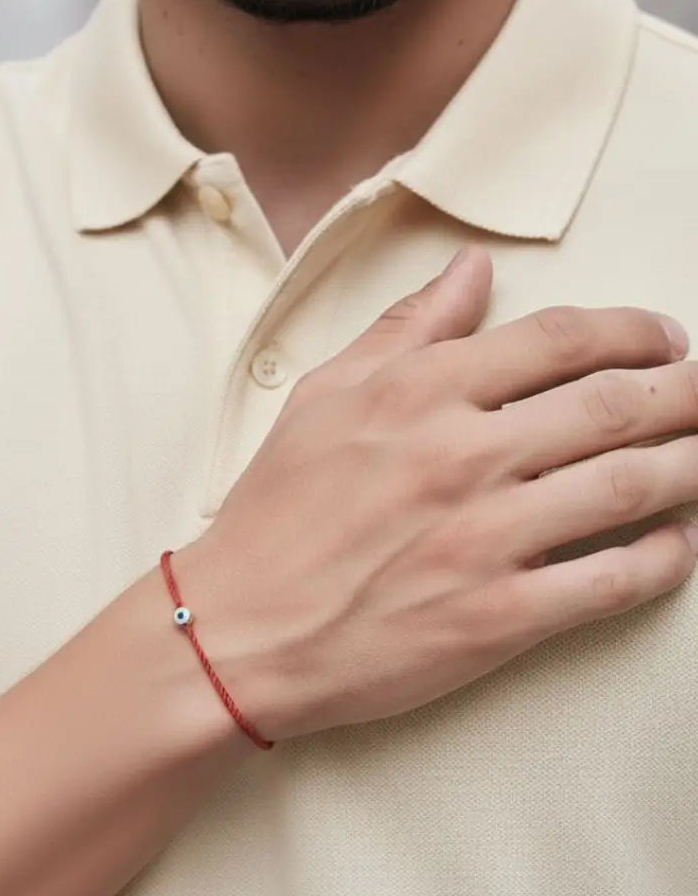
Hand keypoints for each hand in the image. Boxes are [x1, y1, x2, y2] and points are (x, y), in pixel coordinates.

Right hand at [173, 247, 696, 741]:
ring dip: (694, 464)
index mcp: (420, 392)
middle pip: (618, 404)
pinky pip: (615, 580)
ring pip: (634, 485)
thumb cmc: (275, 510)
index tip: (663, 336)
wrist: (242, 626)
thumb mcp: (323, 396)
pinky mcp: (500, 617)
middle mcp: (464, 456)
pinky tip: (679, 542)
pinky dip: (665, 557)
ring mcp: (487, 538)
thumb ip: (405, 328)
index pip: (561, 340)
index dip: (633, 330)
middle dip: (690, 389)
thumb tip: (471, 269)